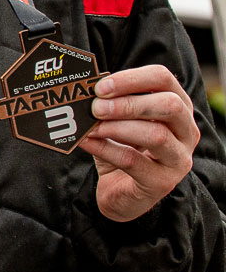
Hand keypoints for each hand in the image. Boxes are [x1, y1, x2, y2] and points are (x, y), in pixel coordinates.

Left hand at [79, 65, 198, 221]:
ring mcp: (179, 158)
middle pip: (169, 105)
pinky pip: (133, 161)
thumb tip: (84, 87)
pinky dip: (104, 148)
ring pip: (156, 135)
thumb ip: (107, 104)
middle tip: (96, 108)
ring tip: (91, 127)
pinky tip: (85, 142)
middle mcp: (186, 131)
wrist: (122, 192)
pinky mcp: (162, 182)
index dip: (132, 78)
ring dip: (117, 127)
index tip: (101, 87)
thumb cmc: (122, 149)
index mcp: (177, 106)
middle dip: (128, 104)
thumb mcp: (116, 122)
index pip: (164, 79)